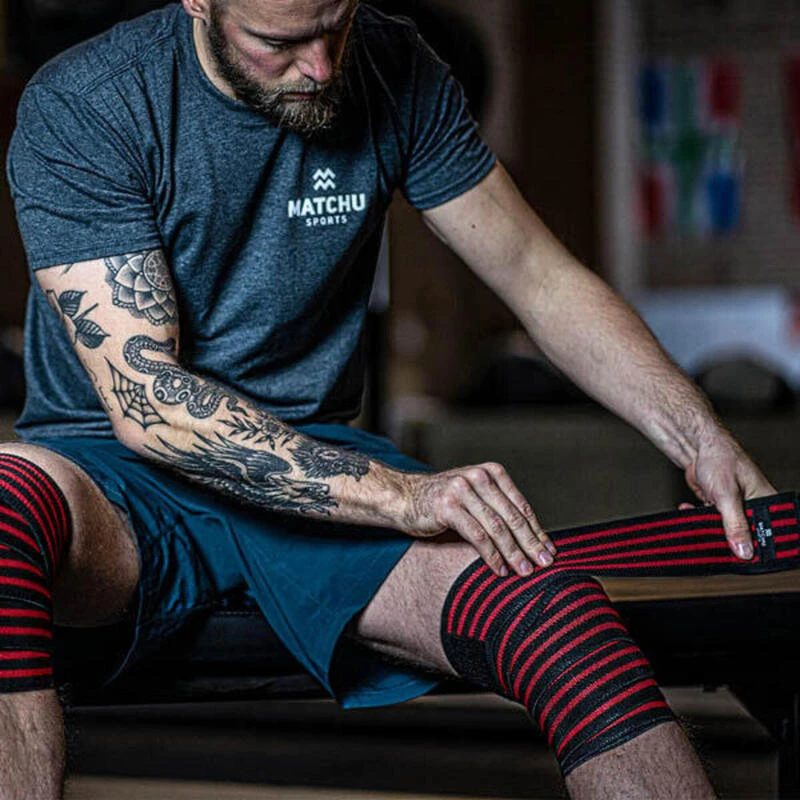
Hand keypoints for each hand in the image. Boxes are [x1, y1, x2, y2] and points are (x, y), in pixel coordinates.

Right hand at [402, 463, 555, 576]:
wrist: (404, 497)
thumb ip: (497, 508)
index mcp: (491, 472)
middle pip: (512, 516)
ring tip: (524, 571)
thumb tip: (531, 537)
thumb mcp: (475, 496)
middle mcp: (479, 477)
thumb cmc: (444, 502)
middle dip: (531, 543)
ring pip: (497, 528)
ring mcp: (462, 490)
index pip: (520, 505)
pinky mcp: (448, 507)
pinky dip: (491, 555)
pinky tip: (499, 570)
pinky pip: (477, 536)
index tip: (550, 551)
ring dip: (513, 553)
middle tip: (544, 564)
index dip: (537, 530)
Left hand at [685, 431, 775, 559]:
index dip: (753, 548)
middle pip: (744, 537)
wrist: (697, 447)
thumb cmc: (720, 459)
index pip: (766, 536)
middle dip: (726, 539)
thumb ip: (735, 524)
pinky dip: (698, 518)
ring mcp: (735, 508)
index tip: (737, 556)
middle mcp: (753, 507)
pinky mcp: (718, 507)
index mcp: (766, 503)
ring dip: (708, 526)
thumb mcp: (727, 494)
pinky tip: (688, 510)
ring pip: (724, 531)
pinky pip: (710, 521)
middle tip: (711, 537)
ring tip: (697, 518)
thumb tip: (744, 551)